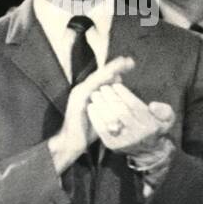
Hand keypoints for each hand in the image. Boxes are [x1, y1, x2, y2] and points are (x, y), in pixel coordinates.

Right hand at [48, 56, 134, 171]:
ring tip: (122, 63)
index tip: (131, 63)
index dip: (118, 69)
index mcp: (92, 92)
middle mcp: (84, 89)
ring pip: (97, 78)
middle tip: (130, 60)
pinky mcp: (78, 101)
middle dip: (116, 66)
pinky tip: (111, 75)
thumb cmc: (89, 129)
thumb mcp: (105, 113)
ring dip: (109, 70)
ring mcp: (80, 94)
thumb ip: (112, 101)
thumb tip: (120, 86)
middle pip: (102, 74)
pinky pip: (90, 87)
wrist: (71, 143)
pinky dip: (100, 80)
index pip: (106, 77)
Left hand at [87, 82, 174, 160]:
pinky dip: (95, 116)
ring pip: (109, 119)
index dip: (124, 94)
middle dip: (110, 97)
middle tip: (103, 87)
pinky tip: (92, 107)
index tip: (116, 85)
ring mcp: (124, 140)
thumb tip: (152, 105)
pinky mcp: (112, 145)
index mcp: (151, 126)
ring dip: (100, 104)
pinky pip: (101, 129)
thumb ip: (165, 110)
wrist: (147, 151)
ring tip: (96, 94)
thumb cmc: (155, 128)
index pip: (135, 106)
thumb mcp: (167, 119)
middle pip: (120, 111)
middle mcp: (137, 134)